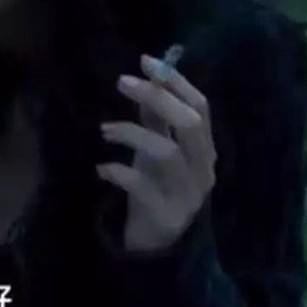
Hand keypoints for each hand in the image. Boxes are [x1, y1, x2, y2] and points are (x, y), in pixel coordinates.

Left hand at [97, 54, 216, 252]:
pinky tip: (102, 168)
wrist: (156, 245)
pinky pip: (143, 187)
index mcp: (204, 150)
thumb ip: (157, 120)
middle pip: (191, 124)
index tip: (146, 61)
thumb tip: (148, 78)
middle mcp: (203, 170)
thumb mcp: (157, 150)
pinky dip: (119, 172)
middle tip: (121, 82)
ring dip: (132, 133)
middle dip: (157, 97)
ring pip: (168, 153)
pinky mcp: (167, 216)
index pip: (202, 107)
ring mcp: (188, 194)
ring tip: (104, 130)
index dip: (177, 82)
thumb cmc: (157, 189)